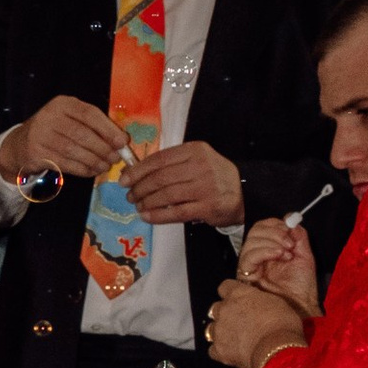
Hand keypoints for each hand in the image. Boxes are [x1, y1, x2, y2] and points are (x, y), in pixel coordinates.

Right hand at [0, 95, 124, 184]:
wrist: (20, 145)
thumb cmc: (55, 131)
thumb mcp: (71, 120)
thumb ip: (94, 127)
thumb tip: (121, 141)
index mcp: (63, 104)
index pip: (89, 114)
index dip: (108, 129)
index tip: (122, 142)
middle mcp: (49, 116)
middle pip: (82, 134)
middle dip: (103, 148)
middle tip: (115, 158)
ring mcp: (40, 135)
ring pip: (74, 150)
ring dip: (94, 160)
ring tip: (105, 166)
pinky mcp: (36, 153)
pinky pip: (65, 163)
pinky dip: (82, 169)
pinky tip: (91, 171)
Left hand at [128, 140, 243, 225]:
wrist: (244, 193)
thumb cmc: (213, 176)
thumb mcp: (196, 160)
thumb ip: (170, 164)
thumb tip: (132, 171)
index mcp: (195, 150)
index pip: (159, 159)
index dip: (138, 171)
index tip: (124, 180)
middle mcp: (200, 166)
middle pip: (160, 178)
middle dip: (140, 188)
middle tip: (130, 196)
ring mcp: (205, 187)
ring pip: (166, 195)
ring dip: (147, 202)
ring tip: (138, 206)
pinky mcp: (208, 207)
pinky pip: (176, 212)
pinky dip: (158, 215)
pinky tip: (147, 216)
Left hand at [206, 273, 310, 367]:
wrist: (277, 349)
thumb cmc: (282, 325)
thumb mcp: (277, 303)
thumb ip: (261, 300)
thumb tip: (260, 302)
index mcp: (238, 293)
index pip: (225, 286)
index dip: (231, 293)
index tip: (238, 298)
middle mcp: (224, 309)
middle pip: (216, 308)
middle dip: (226, 313)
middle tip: (240, 321)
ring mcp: (219, 330)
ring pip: (211, 328)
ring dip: (221, 332)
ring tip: (236, 338)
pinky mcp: (219, 350)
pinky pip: (213, 350)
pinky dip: (221, 351)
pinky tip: (232, 353)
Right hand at [235, 217, 319, 312]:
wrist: (301, 307)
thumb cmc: (302, 287)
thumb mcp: (304, 255)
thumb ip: (298, 237)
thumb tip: (291, 218)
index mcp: (269, 251)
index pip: (262, 228)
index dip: (274, 223)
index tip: (289, 228)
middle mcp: (257, 257)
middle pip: (254, 232)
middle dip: (274, 232)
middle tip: (289, 243)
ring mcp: (250, 267)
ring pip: (250, 242)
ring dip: (271, 242)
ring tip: (287, 253)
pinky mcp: (246, 277)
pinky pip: (248, 257)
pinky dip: (265, 251)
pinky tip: (279, 256)